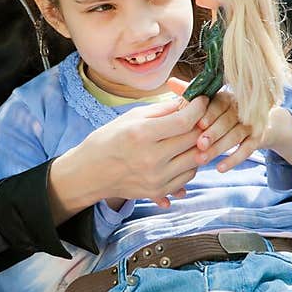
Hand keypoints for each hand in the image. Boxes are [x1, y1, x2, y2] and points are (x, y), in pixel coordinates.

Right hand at [83, 95, 204, 207]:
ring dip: (198, 145)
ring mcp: (157, 178)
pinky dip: (190, 163)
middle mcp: (151, 158)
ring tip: (188, 136)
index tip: (201, 100)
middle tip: (199, 116)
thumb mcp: (132, 117)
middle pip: (194, 139)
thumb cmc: (109, 139)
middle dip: (201, 124)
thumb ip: (163, 110)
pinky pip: (188, 176)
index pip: (184, 120)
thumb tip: (190, 101)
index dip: (198, 107)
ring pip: (196, 159)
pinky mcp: (159, 191)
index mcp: (142, 134)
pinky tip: (180, 154)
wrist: (90, 173)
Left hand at [194, 89, 259, 170]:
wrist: (256, 124)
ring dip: (219, 148)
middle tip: (199, 145)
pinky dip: (234, 159)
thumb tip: (170, 81)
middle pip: (227, 120)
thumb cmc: (221, 114)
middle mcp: (240, 108)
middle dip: (213, 133)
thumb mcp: (207, 104)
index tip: (199, 124)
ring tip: (202, 160)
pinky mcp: (258, 138)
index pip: (219, 104)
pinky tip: (220, 169)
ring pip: (236, 135)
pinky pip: (248, 149)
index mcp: (226, 98)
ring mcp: (251, 123)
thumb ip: (190, 94)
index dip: (209, 114)